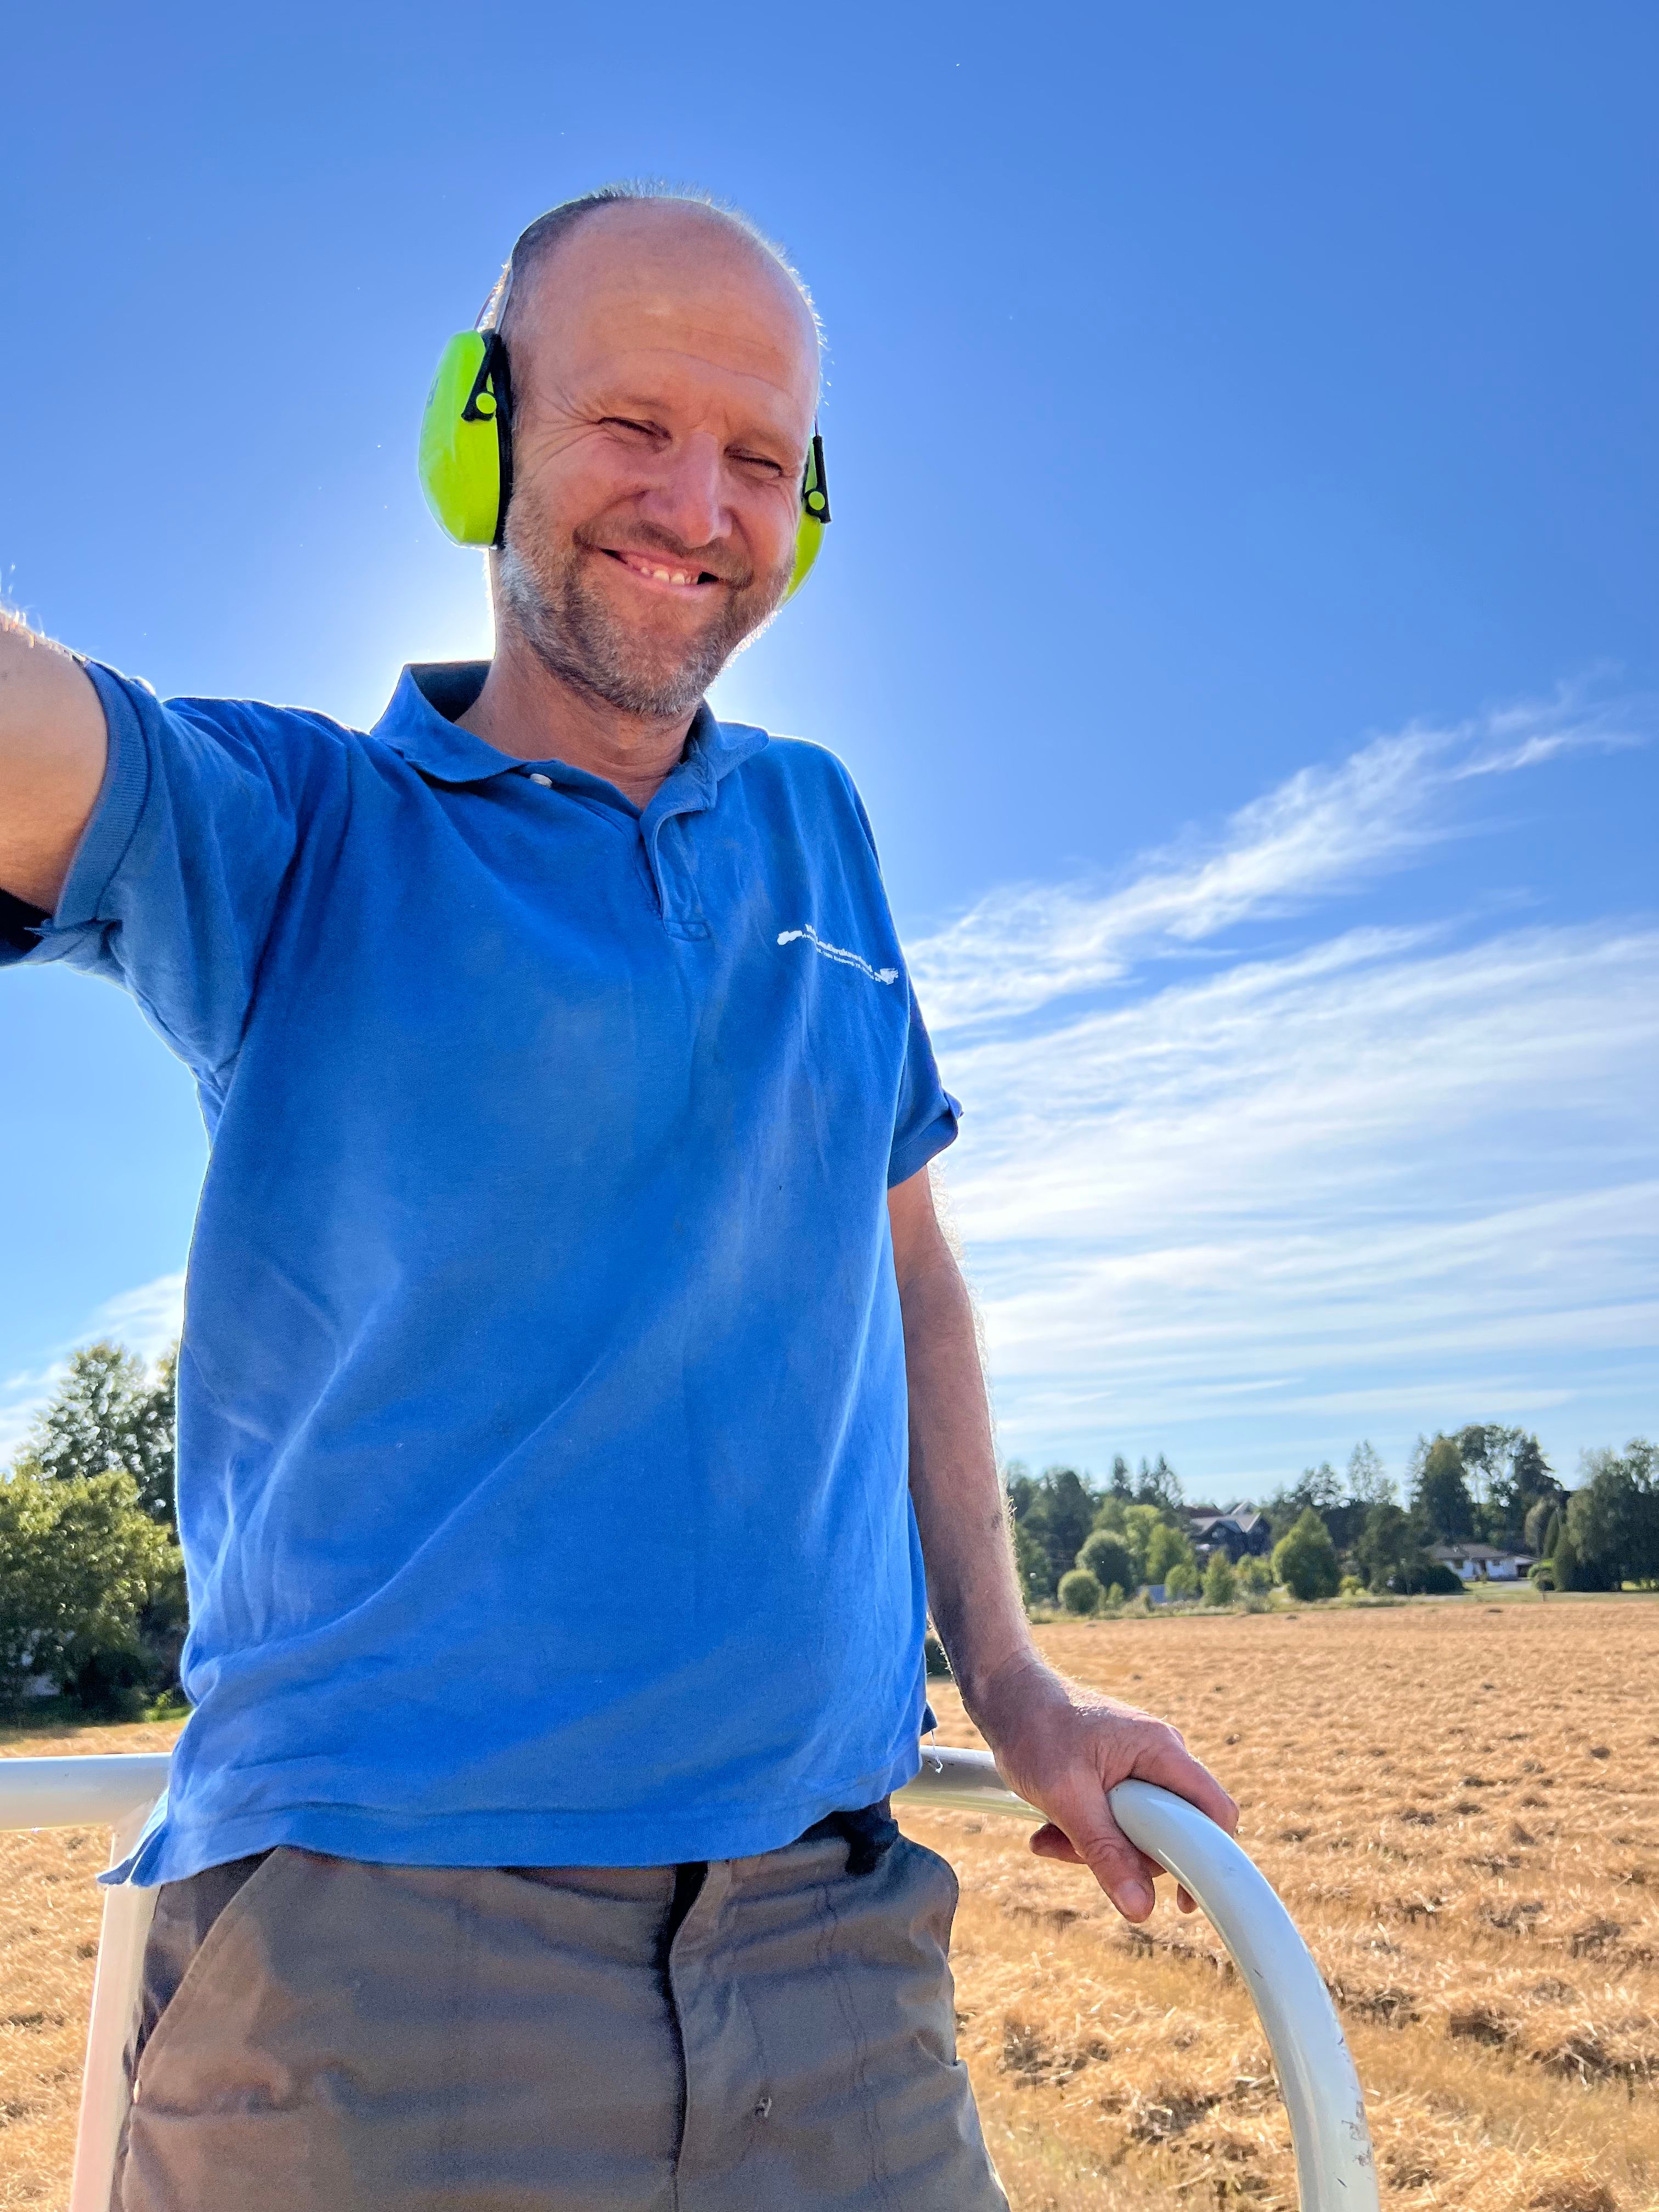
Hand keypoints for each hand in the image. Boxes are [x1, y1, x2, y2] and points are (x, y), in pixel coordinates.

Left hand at [965, 1653, 1238, 1922]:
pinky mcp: (1118, 1771)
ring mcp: (1139, 1762)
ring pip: (1139, 1829)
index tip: (1185, 1903)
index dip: (1211, 1861)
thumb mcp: (1067, 1799)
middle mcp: (1159, 1754)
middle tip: (1077, 1853)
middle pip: (1172, 1830)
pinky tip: (1049, 1831)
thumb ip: (1106, 1853)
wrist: (1004, 1693)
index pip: (1214, 1811)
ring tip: (1049, 1837)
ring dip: (1097, 1846)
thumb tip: (1142, 1910)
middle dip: (1126, 1855)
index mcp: (1161, 1749)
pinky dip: (1087, 1831)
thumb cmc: (1034, 1730)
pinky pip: (1117, 1818)